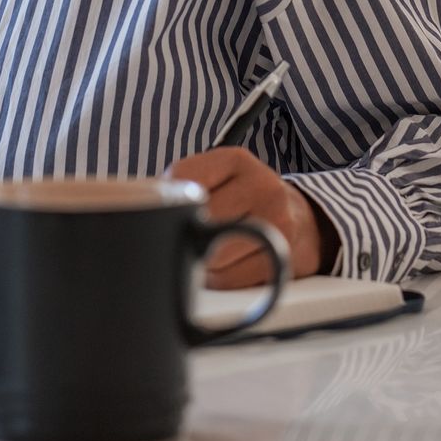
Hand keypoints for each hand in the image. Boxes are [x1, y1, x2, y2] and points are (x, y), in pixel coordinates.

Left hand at [164, 147, 339, 288]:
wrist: (304, 224)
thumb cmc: (242, 203)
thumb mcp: (217, 180)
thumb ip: (182, 188)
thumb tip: (136, 215)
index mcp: (235, 159)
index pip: (182, 181)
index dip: (167, 205)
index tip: (170, 211)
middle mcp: (261, 185)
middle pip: (197, 222)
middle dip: (186, 236)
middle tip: (192, 235)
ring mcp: (276, 221)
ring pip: (211, 255)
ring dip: (200, 264)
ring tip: (211, 251)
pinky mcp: (282, 257)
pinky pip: (229, 280)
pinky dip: (219, 281)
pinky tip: (228, 267)